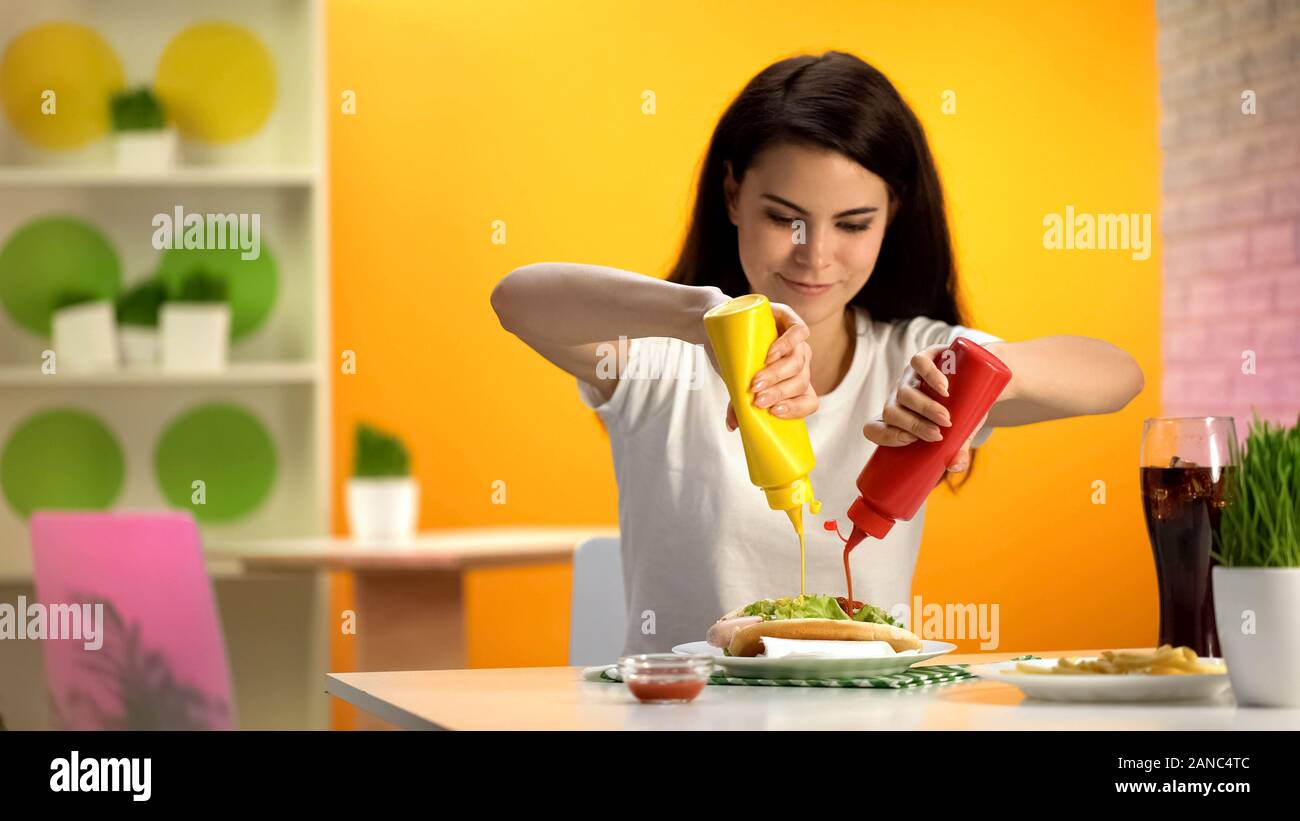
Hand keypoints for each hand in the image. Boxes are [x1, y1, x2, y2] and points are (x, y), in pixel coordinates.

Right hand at [725, 302, 817, 430]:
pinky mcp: (789, 318)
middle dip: (779, 393)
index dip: (796, 409)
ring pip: (798, 361)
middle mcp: (800, 363)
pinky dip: (787, 343)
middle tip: (758, 398)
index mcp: (795, 383)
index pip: (809, 401)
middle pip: (801, 382)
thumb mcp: (736, 384)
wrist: (722, 326)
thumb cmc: (735, 360)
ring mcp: (797, 342)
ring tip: (756, 380)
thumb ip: (737, 404)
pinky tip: (772, 353)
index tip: (773, 412)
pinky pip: (799, 331)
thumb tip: (733, 426)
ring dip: (777, 374)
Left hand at [861, 344, 982, 472]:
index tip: (910, 441)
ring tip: (946, 419)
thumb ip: (957, 450)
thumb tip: (955, 466)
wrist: (980, 379)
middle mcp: (900, 396)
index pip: (873, 428)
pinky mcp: (927, 356)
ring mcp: (911, 376)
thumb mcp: (960, 433)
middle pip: (891, 411)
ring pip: (903, 392)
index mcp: (898, 416)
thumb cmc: (963, 411)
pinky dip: (930, 375)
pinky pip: (918, 362)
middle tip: (937, 435)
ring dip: (923, 408)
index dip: (886, 436)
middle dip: (912, 425)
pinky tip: (944, 388)